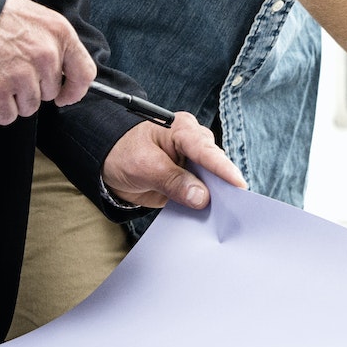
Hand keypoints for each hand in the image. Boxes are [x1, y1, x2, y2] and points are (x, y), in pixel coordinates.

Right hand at [0, 0, 94, 123]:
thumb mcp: (38, 18)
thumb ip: (54, 44)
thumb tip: (61, 72)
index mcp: (60, 34)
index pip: (84, 73)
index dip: (75, 90)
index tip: (66, 95)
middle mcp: (46, 55)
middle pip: (50, 94)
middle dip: (32, 88)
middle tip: (11, 69)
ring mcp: (22, 74)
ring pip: (29, 108)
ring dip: (13, 99)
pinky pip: (6, 116)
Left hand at [102, 114, 245, 209]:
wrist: (108, 165)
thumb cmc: (124, 154)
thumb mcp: (144, 166)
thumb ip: (173, 181)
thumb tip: (202, 197)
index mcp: (181, 130)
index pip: (205, 149)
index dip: (223, 168)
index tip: (238, 185)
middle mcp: (193, 143)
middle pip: (215, 164)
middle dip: (224, 184)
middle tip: (235, 206)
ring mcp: (193, 161)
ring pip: (213, 179)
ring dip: (217, 196)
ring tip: (226, 215)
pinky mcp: (190, 178)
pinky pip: (203, 191)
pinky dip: (206, 203)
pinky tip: (211, 216)